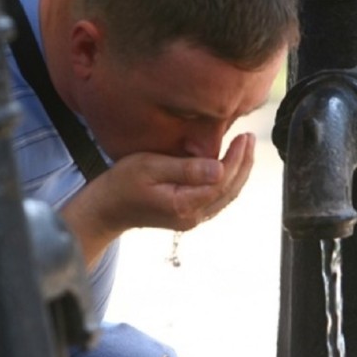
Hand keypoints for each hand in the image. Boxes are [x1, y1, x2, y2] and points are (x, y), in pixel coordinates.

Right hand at [61, 132, 254, 264]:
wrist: (106, 210)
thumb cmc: (122, 184)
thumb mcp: (149, 167)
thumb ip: (186, 168)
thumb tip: (219, 167)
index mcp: (184, 205)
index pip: (222, 180)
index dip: (237, 158)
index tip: (244, 137)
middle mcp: (193, 217)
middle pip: (230, 190)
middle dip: (244, 163)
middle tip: (250, 138)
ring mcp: (193, 219)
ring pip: (227, 196)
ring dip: (240, 171)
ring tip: (246, 148)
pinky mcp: (190, 216)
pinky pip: (218, 198)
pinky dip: (229, 181)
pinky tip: (231, 164)